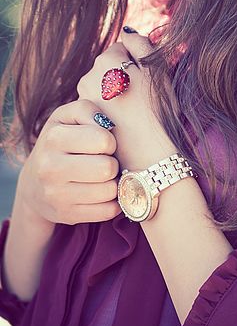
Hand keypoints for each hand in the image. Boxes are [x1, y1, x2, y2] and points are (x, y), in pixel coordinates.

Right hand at [17, 99, 121, 226]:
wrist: (34, 182)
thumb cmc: (62, 141)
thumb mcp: (68, 116)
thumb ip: (89, 110)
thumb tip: (109, 125)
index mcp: (53, 138)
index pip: (103, 140)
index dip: (110, 141)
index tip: (102, 143)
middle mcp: (50, 168)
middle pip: (107, 168)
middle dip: (112, 163)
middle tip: (103, 161)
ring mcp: (57, 195)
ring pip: (110, 191)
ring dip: (113, 183)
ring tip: (102, 177)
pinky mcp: (67, 215)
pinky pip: (108, 211)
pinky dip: (112, 201)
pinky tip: (101, 192)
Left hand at [76, 29, 177, 171]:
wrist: (149, 156)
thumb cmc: (158, 111)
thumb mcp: (157, 70)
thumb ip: (141, 44)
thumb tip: (127, 32)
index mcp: (106, 61)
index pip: (123, 48)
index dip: (139, 62)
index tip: (148, 80)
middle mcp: (89, 77)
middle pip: (111, 66)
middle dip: (126, 75)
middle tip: (143, 96)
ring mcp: (86, 99)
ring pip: (105, 85)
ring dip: (118, 91)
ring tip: (135, 111)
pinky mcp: (87, 118)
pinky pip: (101, 103)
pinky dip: (112, 108)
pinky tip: (125, 121)